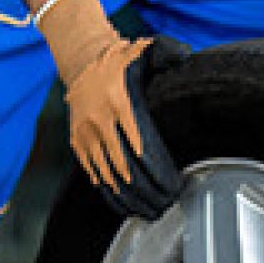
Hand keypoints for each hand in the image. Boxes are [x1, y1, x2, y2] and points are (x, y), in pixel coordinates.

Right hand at [37, 0, 184, 219]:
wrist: (80, 60)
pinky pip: (93, 173)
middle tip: (167, 205)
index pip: (142, 147)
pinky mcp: (77, 143)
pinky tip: (125, 205)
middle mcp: (101, 121)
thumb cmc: (121, 61)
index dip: (158, 172)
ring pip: (108, 175)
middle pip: (126, 167)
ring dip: (129, 198)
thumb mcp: (144, 49)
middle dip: (147, 191)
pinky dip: (109, 192)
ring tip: (150, 212)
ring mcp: (86, 134)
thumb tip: (186, 56)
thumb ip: (167, 51)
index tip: (174, 187)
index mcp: (121, 103)